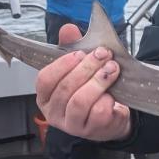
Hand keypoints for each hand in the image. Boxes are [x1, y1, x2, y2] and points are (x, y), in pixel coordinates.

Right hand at [36, 24, 131, 141]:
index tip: (80, 53)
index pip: (45, 79)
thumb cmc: (92, 91)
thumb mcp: (81, 67)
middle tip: (104, 55)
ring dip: (99, 81)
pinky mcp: (91, 130)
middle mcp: (54, 112)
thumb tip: (68, 29)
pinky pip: (98, 111)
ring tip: (112, 69)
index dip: (63, 64)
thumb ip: (73, 47)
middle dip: (87, 68)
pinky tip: (113, 92)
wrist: (112, 115)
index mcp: (46, 96)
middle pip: (66, 88)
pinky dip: (107, 98)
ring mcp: (72, 124)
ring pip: (80, 100)